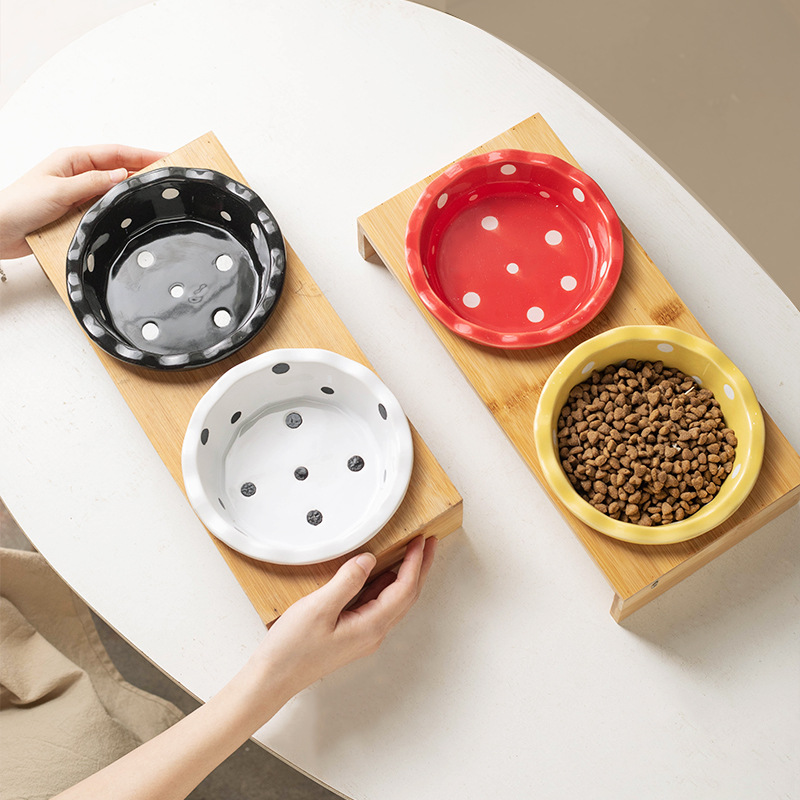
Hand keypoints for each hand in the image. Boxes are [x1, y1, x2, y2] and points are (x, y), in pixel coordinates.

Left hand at [0, 144, 165, 258]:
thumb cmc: (18, 205)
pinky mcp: (77, 213)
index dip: (143, 154)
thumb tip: (123, 175)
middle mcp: (78, 174)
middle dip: (144, 171)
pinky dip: (119, 210)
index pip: (116, 153)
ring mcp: (79, 194)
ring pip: (114, 190)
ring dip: (131, 192)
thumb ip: (92, 183)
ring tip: (156, 195)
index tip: (165, 157)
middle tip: (168, 177)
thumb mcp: (59, 190)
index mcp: (72, 160)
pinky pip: (105, 208)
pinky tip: (131, 214)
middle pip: (119, 170)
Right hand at [251, 535, 437, 699]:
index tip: (422, 541)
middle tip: (427, 544)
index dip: (416, 563)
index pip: (404, 589)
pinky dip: (385, 585)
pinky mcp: (351, 633)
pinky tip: (380, 574)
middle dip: (420, 568)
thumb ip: (347, 581)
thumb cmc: (292, 650)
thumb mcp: (318, 608)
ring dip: (405, 575)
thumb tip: (368, 560)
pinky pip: (378, 605)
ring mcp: (363, 635)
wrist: (273, 679)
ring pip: (394, 601)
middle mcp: (372, 633)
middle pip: (406, 596)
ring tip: (411, 554)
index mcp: (370, 627)